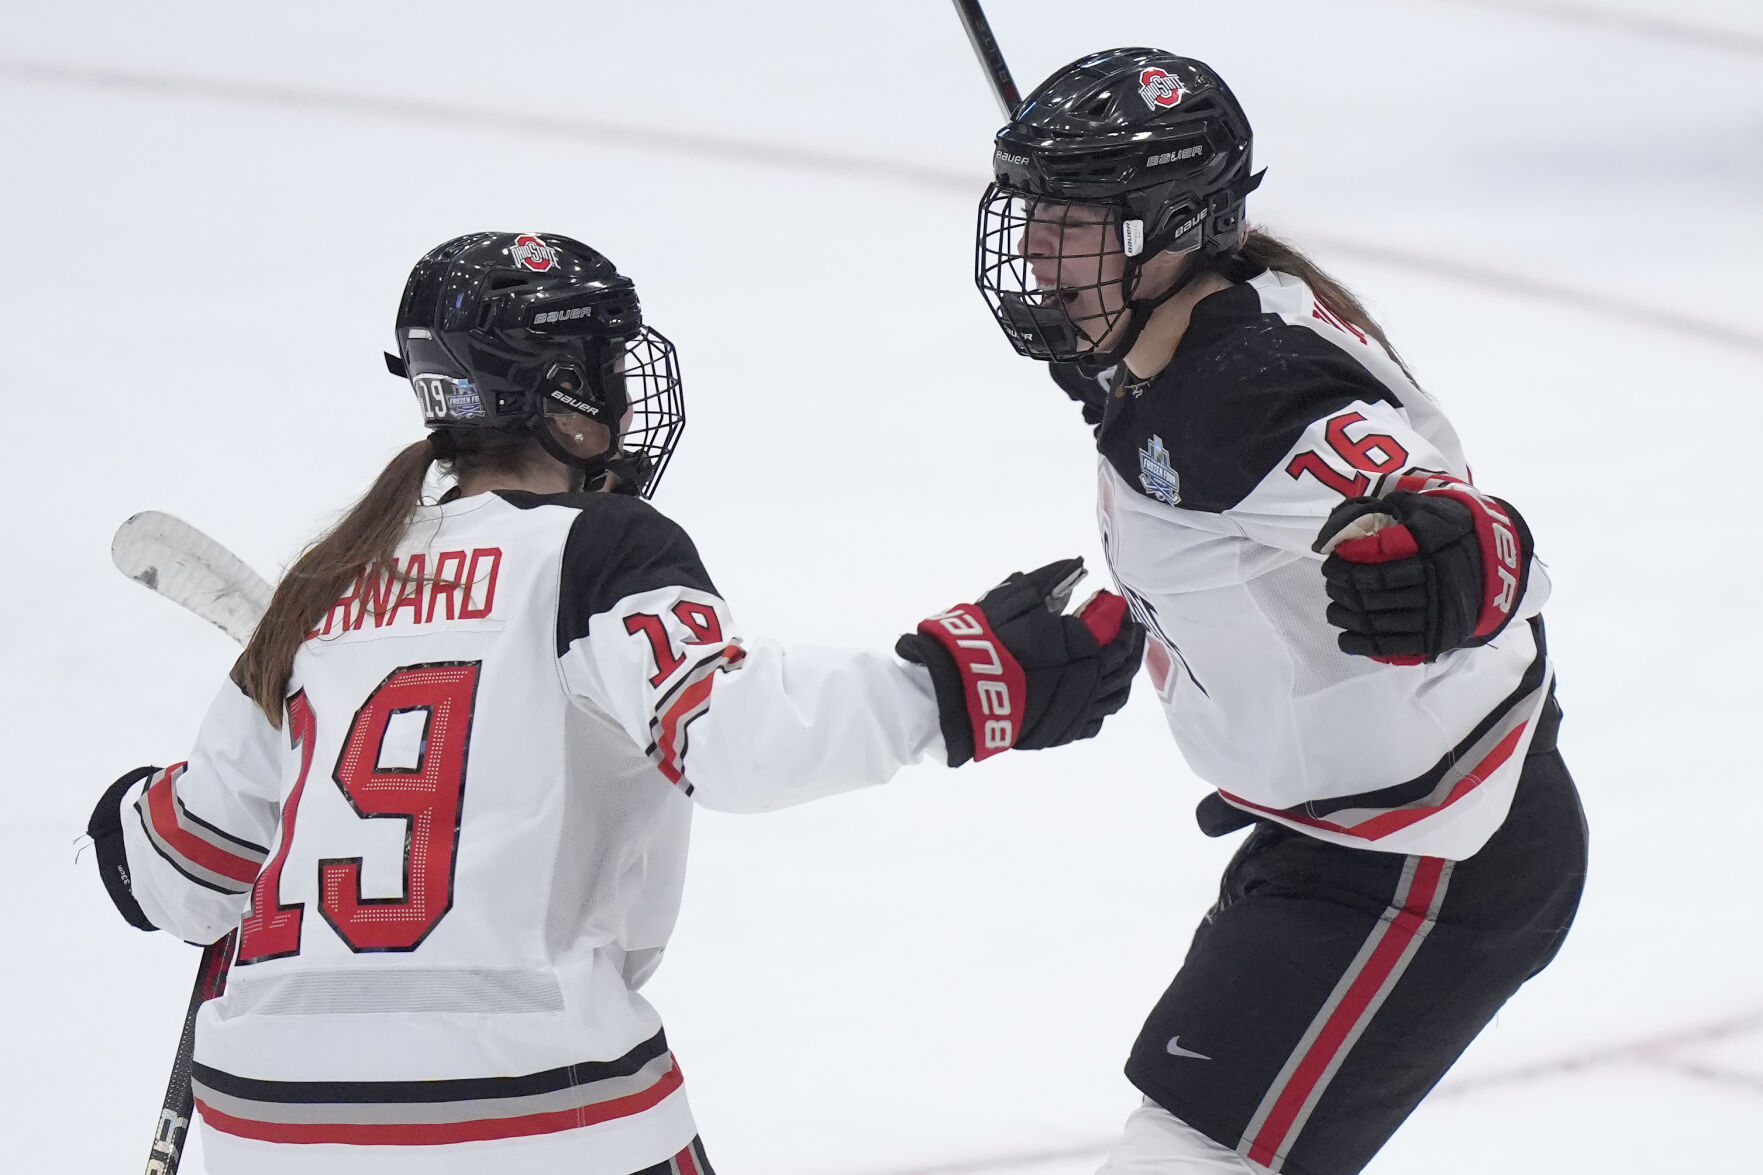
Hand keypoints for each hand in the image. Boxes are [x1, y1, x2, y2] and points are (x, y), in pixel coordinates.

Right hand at [897, 558, 1145, 765]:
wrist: (957, 692)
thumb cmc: (983, 640)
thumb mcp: (1014, 599)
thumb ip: (1050, 581)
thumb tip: (1077, 565)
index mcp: (1080, 645)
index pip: (1115, 630)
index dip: (1117, 615)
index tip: (1113, 603)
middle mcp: (1087, 680)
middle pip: (1123, 663)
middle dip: (1127, 642)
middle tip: (1126, 628)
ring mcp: (1077, 710)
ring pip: (1116, 694)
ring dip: (1121, 673)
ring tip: (1118, 658)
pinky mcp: (1062, 732)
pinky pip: (1096, 719)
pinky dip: (1103, 702)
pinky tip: (1098, 691)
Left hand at [1314, 482, 1530, 664]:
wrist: (1499, 562)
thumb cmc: (1455, 530)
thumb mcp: (1429, 510)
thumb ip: (1390, 513)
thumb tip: (1342, 526)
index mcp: (1432, 563)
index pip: (1378, 576)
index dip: (1347, 573)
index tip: (1330, 566)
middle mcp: (1435, 594)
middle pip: (1376, 602)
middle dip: (1345, 595)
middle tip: (1330, 587)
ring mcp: (1437, 620)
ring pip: (1383, 626)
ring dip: (1350, 620)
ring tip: (1334, 610)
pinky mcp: (1438, 639)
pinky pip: (1396, 648)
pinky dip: (1365, 646)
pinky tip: (1346, 638)